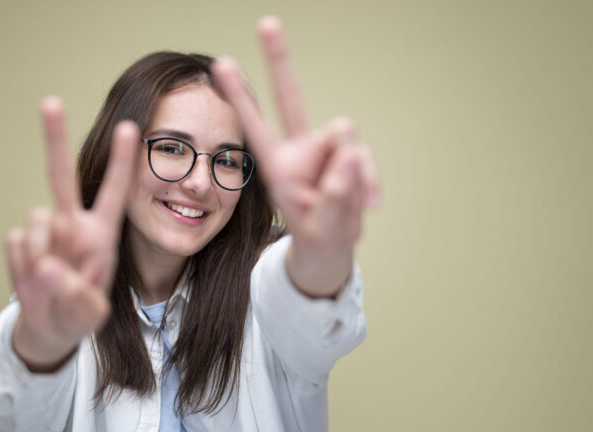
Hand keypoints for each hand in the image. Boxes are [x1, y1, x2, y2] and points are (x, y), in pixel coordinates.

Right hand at [6, 97, 137, 371]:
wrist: (52, 327)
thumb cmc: (81, 311)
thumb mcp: (92, 311)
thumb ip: (78, 293)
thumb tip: (47, 265)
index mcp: (102, 232)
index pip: (115, 191)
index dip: (120, 161)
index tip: (130, 127)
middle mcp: (72, 224)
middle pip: (61, 175)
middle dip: (55, 139)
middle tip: (50, 101)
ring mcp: (44, 232)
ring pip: (36, 219)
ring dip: (44, 251)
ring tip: (54, 280)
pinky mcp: (19, 243)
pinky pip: (17, 243)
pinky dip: (23, 267)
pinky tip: (34, 281)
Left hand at [213, 17, 379, 296]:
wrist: (333, 248)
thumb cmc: (317, 236)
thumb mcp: (322, 227)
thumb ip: (335, 194)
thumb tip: (351, 154)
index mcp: (278, 167)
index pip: (256, 128)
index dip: (242, 98)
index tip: (222, 64)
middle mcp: (299, 150)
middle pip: (291, 99)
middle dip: (279, 61)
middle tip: (266, 23)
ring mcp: (325, 151)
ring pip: (346, 138)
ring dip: (355, 175)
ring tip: (353, 208)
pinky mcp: (348, 154)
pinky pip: (364, 156)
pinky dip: (370, 180)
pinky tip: (367, 204)